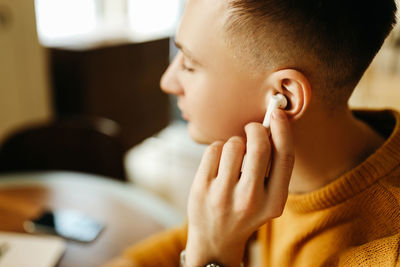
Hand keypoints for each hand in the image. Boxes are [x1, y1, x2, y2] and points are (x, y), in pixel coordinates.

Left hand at [185, 109, 294, 266]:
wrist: (215, 240)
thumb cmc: (245, 211)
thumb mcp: (268, 199)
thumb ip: (273, 168)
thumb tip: (271, 125)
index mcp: (274, 202)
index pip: (284, 157)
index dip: (283, 130)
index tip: (277, 113)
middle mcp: (250, 199)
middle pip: (259, 146)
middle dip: (256, 129)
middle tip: (252, 128)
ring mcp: (223, 194)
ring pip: (233, 144)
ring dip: (235, 143)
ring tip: (232, 157)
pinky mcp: (201, 188)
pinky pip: (213, 149)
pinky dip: (218, 148)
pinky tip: (218, 163)